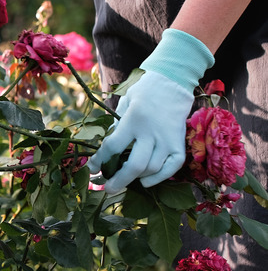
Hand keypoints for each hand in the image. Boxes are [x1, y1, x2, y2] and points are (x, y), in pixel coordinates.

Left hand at [88, 29, 213, 192]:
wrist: (172, 83)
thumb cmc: (143, 92)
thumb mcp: (124, 104)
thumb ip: (116, 127)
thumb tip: (105, 151)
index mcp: (133, 120)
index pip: (113, 146)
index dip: (99, 160)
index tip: (91, 169)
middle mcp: (151, 131)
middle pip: (135, 165)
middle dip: (119, 180)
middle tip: (107, 188)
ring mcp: (168, 139)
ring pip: (152, 168)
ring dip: (136, 178)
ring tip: (124, 179)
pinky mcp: (179, 143)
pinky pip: (171, 167)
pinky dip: (159, 178)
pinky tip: (146, 181)